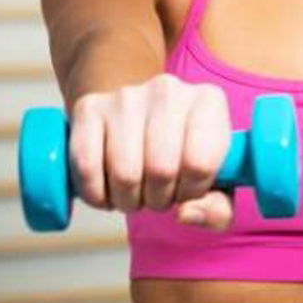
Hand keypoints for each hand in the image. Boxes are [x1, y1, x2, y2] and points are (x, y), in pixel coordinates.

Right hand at [68, 73, 234, 229]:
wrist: (142, 123)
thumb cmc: (184, 157)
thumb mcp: (215, 184)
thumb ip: (216, 209)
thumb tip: (185, 213)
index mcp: (209, 100)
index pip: (200, 163)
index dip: (191, 192)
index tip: (187, 190)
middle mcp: (168, 90)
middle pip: (161, 169)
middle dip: (158, 199)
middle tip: (157, 195)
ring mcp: (126, 96)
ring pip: (124, 173)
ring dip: (128, 201)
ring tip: (134, 193)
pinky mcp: (88, 107)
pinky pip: (87, 167)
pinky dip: (96, 195)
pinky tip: (107, 191)